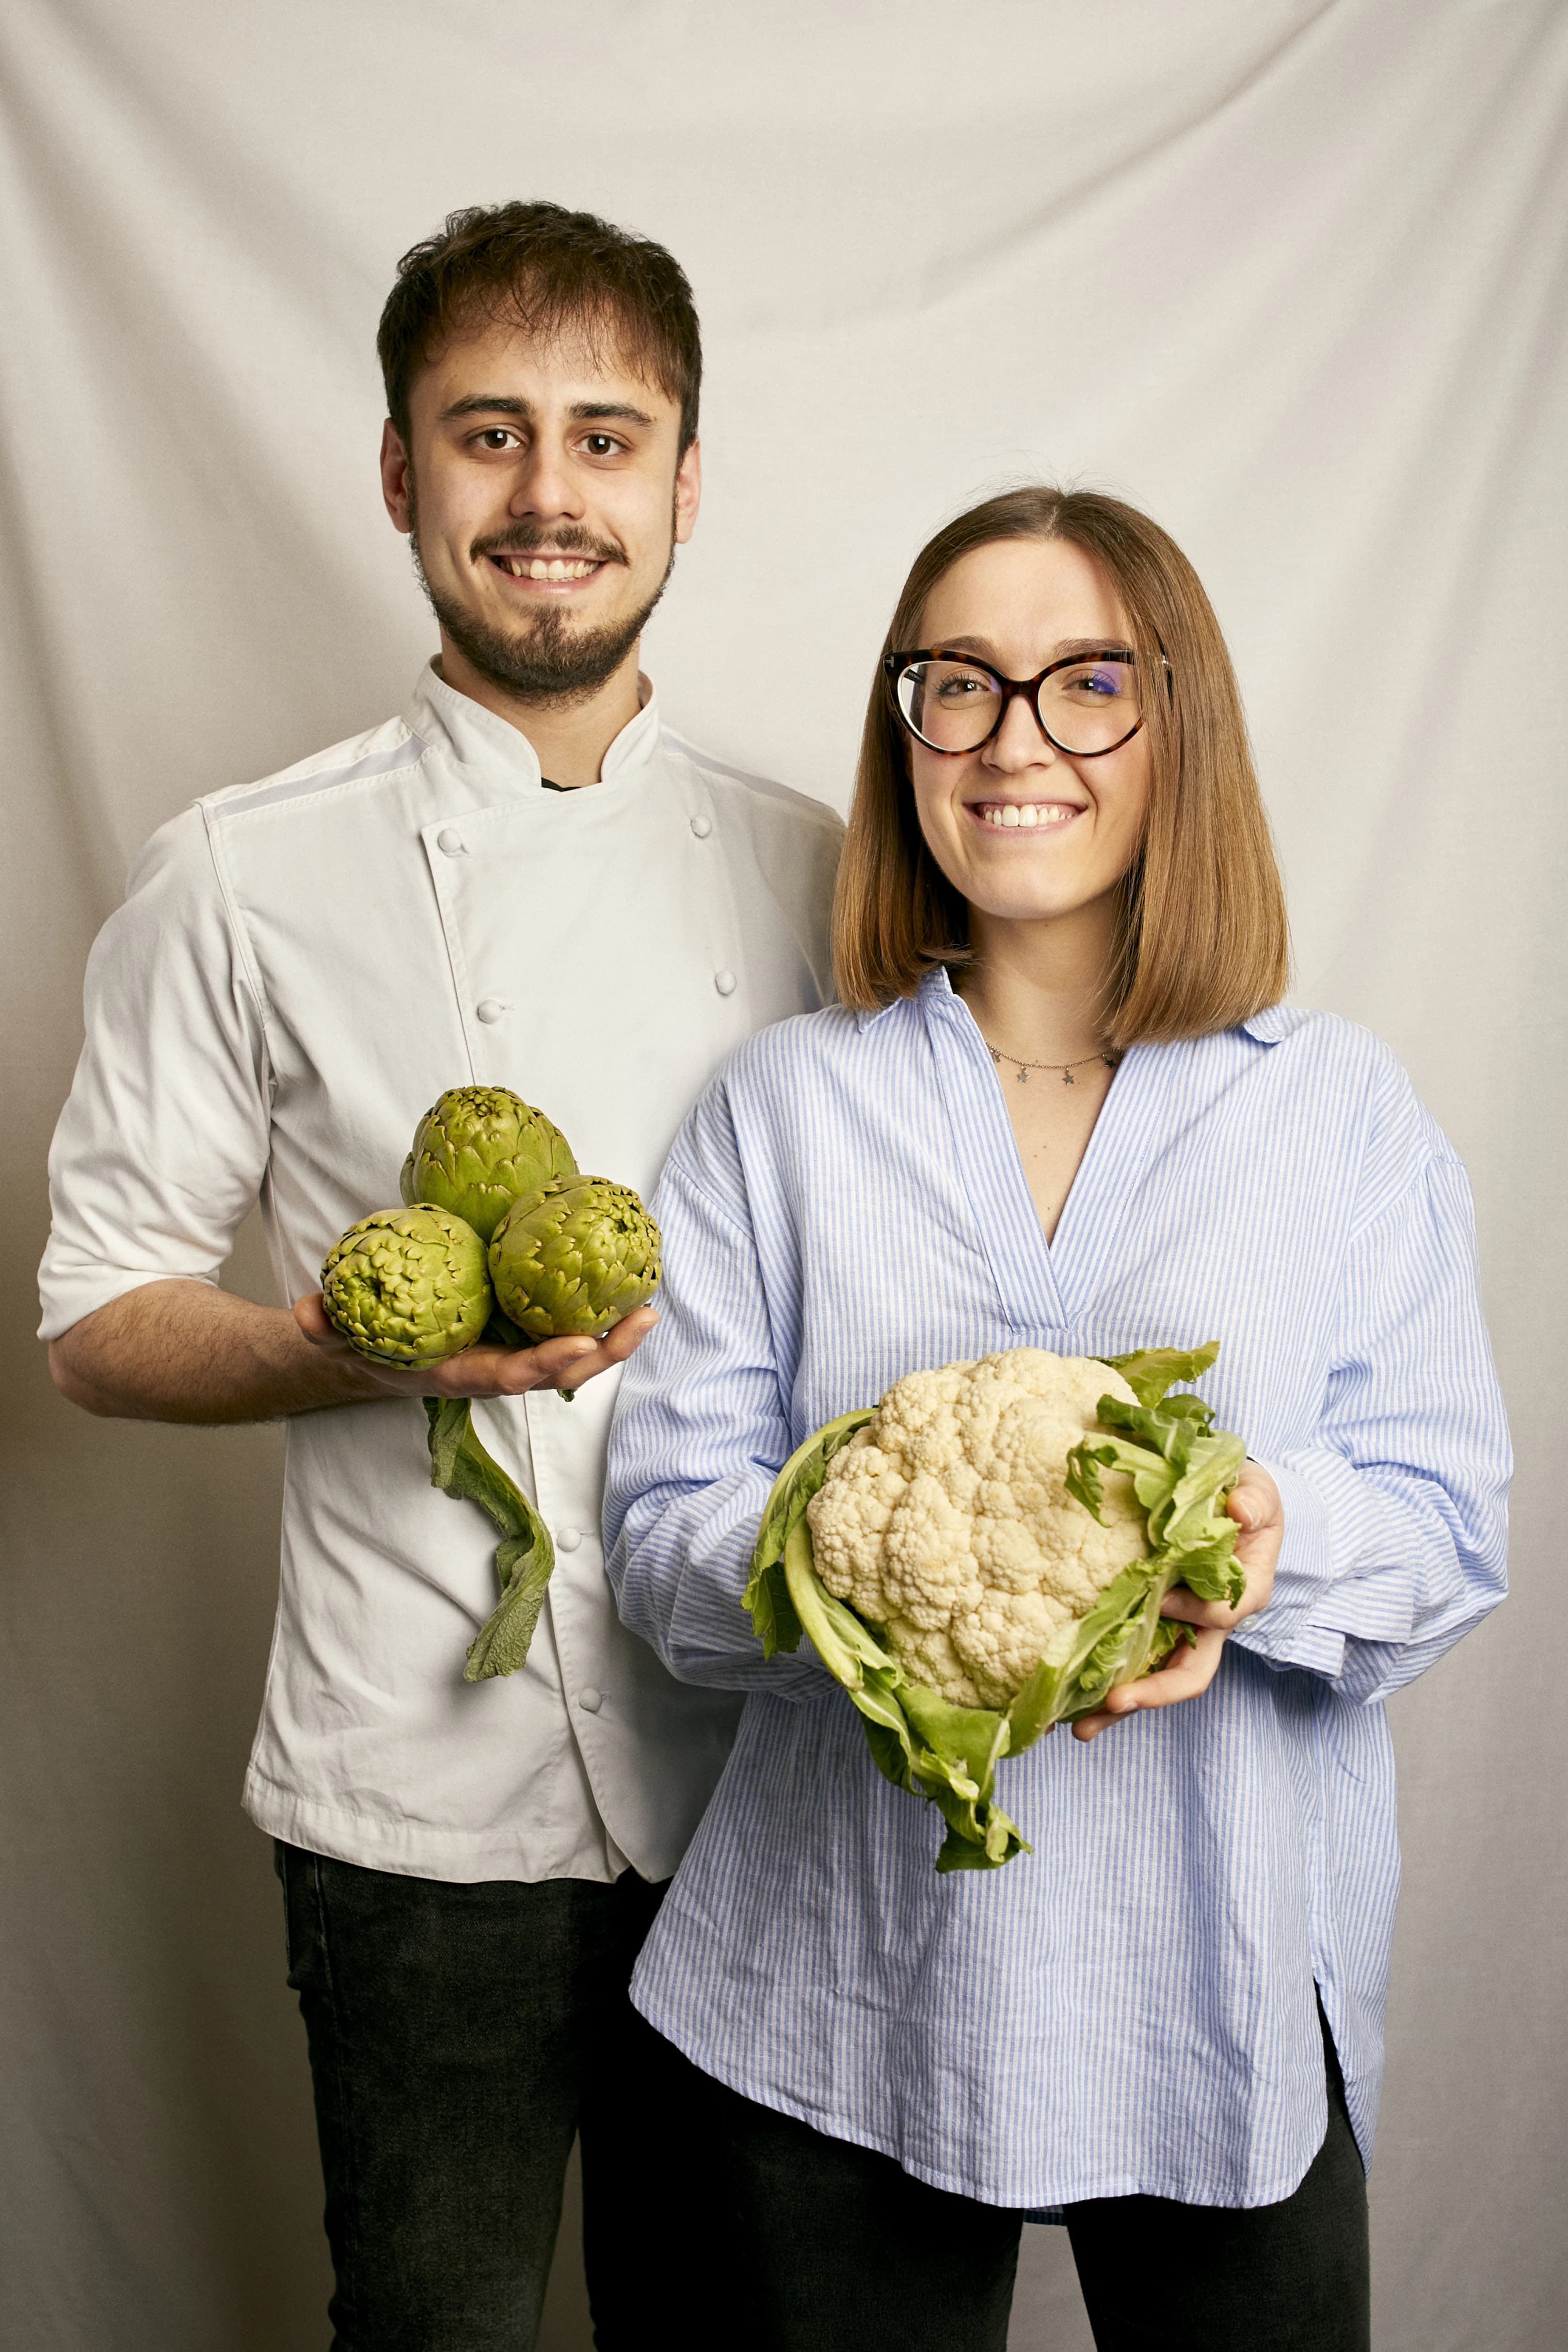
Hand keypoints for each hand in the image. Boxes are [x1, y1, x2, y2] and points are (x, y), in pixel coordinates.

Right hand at [292, 1293, 656, 1398]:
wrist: (362, 1355)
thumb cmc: (356, 1343)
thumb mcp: (333, 1334)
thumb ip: (322, 1326)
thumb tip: (306, 1314)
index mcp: (456, 1372)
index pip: (507, 1376)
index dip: (544, 1364)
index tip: (579, 1345)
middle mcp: (490, 1369)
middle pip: (556, 1374)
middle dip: (600, 1354)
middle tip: (641, 1321)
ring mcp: (506, 1353)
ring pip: (567, 1356)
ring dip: (609, 1339)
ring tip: (648, 1310)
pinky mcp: (513, 1334)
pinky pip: (558, 1329)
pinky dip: (592, 1319)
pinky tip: (623, 1293)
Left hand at [1071, 1461, 1281, 1743]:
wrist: (1232, 1504)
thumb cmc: (1244, 1499)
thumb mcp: (1257, 1491)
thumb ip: (1255, 1501)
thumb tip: (1241, 1510)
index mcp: (1245, 1592)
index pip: (1221, 1615)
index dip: (1193, 1610)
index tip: (1162, 1598)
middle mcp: (1213, 1625)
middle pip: (1190, 1674)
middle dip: (1153, 1694)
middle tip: (1114, 1704)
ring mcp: (1183, 1632)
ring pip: (1156, 1680)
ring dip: (1120, 1706)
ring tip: (1079, 1728)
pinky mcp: (1156, 1628)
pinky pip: (1133, 1661)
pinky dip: (1105, 1682)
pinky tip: (1070, 1702)